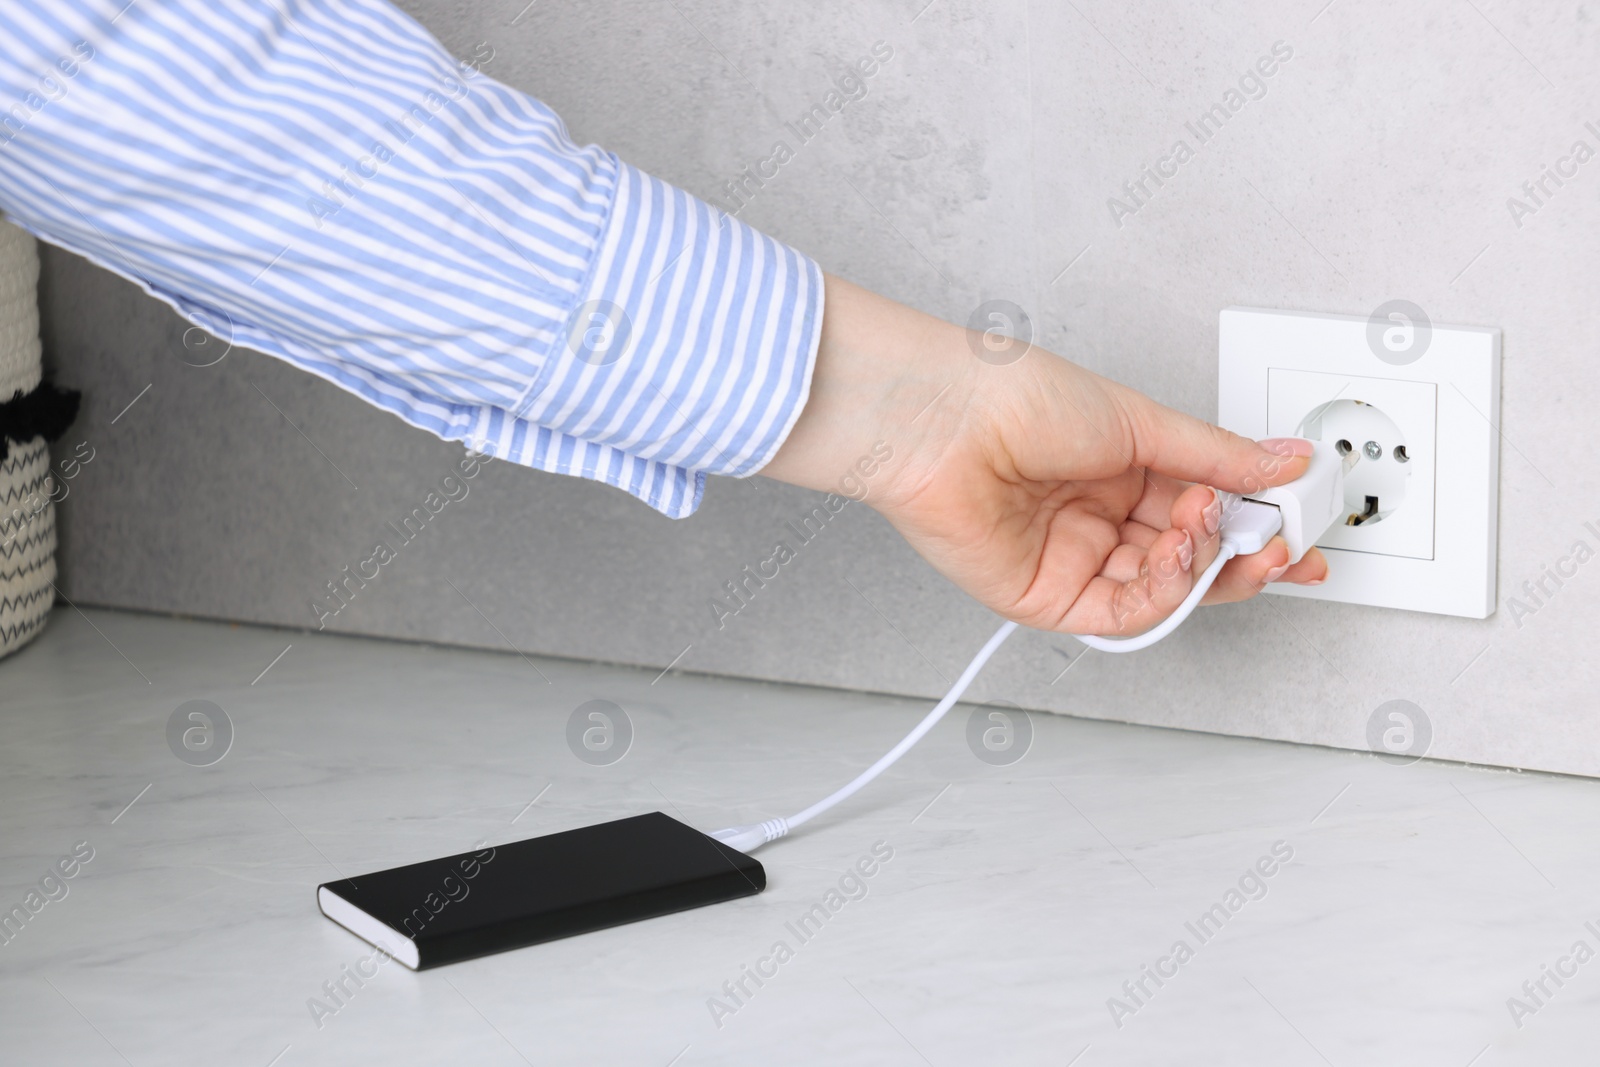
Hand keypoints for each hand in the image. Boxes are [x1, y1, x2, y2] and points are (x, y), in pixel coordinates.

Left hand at [760, 275, 1327, 635]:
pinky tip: (1181, 555)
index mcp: (1123, 469)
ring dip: (1207, 566)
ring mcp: (1075, 558)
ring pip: (1166, 590)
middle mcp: (1101, 516)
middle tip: (1287, 544)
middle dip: (1247, 556)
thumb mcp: (1140, 421)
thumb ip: (1219, 455)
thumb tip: (1287, 461)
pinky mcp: (1048, 598)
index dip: (1258, 522)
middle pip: (1194, 558)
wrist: (941, 420)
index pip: (1207, 509)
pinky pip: (1123, 612)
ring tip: (1221, 528)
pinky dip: (1165, 590)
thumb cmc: (1014, 398)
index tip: (1304, 523)